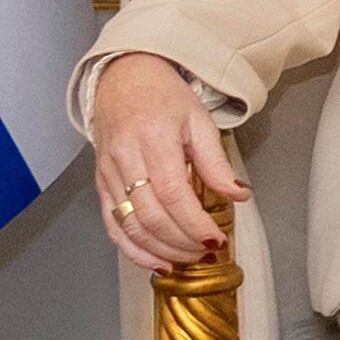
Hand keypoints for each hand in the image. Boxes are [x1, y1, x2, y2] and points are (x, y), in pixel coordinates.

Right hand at [91, 51, 247, 272]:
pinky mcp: (101, 184)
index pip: (172, 194)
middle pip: (151, 216)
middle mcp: (126, 159)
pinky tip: (156, 261)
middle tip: (207, 252)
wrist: (123, 79)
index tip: (216, 238)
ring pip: (130, 225)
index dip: (194, 223)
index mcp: (153, 139)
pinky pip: (112, 225)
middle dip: (182, 242)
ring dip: (161, 251)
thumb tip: (238, 195)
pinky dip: (132, 249)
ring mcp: (109, 174)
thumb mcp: (199, 121)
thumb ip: (216, 162)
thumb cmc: (162, 97)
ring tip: (188, 259)